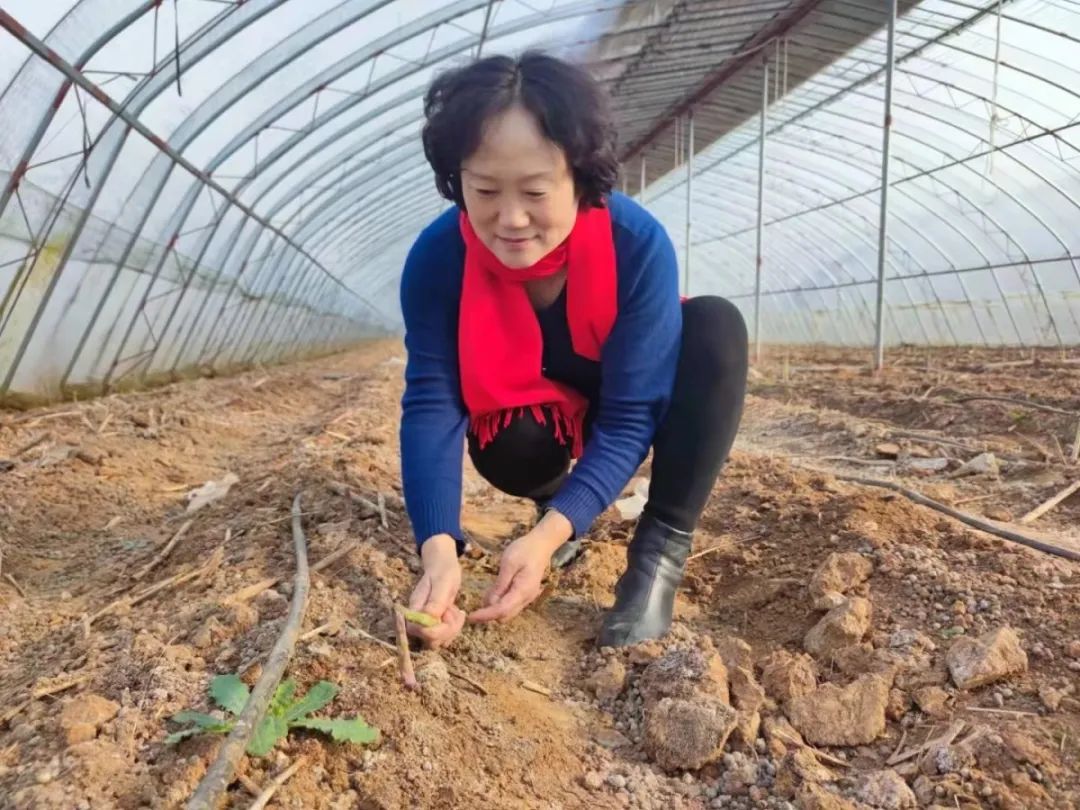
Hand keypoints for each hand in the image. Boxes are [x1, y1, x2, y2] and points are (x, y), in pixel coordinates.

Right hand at [407, 534, 465, 647]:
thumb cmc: (442, 571)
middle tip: (454, 611)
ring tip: (456, 611)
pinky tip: (457, 614)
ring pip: (438, 641)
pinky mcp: (435, 625)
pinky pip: (444, 636)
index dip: (434, 630)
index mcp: (415, 607)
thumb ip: (436, 601)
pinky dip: (454, 628)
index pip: (417, 630)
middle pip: (428, 640)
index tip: (447, 614)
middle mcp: (418, 618)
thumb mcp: (442, 582)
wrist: (443, 567)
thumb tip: (429, 618)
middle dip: (446, 630)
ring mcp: (426, 623)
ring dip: (452, 629)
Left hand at [469, 510, 572, 624]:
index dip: (485, 615)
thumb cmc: (525, 550)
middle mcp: (526, 598)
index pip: (502, 610)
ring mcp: (527, 597)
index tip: (471, 617)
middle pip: (505, 616)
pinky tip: (493, 592)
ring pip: (507, 612)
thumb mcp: (509, 563)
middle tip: (474, 606)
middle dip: (489, 614)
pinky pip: (510, 604)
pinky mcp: (525, 594)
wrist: (541, 544)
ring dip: (494, 608)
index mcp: (523, 591)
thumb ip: (500, 585)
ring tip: (484, 595)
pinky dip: (500, 603)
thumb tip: (489, 603)